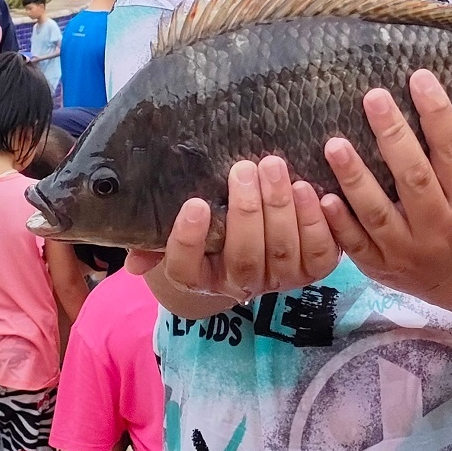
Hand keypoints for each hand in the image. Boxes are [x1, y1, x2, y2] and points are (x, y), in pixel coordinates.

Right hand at [126, 157, 341, 302]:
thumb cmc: (214, 219)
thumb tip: (131, 261)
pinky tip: (312, 190)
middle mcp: (240, 283)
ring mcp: (279, 279)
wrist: (261, 233)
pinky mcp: (313, 269)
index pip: (185, 268)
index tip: (194, 203)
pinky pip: (320, 253)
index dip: (188, 240)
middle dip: (247, 212)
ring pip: (282, 252)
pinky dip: (316, 222)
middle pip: (243, 258)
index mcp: (200, 274)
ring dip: (281, 208)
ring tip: (275, 167)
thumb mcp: (182, 224)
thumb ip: (155, 237)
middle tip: (245, 168)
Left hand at [319, 70, 451, 300]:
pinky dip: (339, 222)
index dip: (438, 115)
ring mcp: (409, 252)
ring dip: (354, 178)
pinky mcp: (382, 269)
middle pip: (415, 179)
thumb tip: (416, 92)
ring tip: (334, 145)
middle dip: (393, 137)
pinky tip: (322, 197)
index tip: (418, 78)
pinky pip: (357, 245)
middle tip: (373, 98)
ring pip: (379, 213)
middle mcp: (440, 227)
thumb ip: (443, 156)